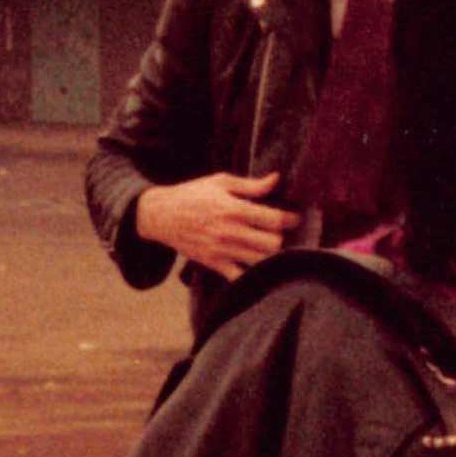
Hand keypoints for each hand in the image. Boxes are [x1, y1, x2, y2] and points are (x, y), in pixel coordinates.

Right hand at [135, 170, 296, 275]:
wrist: (160, 215)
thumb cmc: (193, 194)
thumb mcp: (221, 182)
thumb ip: (251, 185)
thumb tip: (277, 179)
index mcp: (234, 209)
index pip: (274, 219)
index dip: (291, 219)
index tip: (294, 218)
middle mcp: (230, 232)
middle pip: (272, 244)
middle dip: (281, 238)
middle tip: (279, 233)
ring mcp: (221, 250)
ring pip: (260, 261)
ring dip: (270, 255)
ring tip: (269, 247)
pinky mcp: (213, 263)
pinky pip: (239, 277)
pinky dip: (251, 274)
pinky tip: (255, 264)